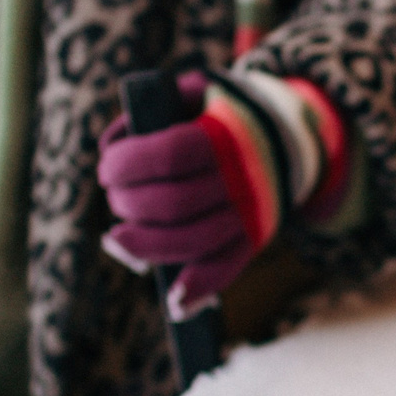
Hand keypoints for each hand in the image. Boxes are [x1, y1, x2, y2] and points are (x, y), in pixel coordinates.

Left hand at [97, 74, 254, 318]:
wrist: (289, 132)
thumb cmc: (221, 111)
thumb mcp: (191, 91)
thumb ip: (149, 111)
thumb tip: (109, 147)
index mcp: (225, 134)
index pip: (168, 156)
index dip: (127, 164)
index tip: (106, 168)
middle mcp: (242, 177)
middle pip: (174, 204)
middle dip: (129, 204)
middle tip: (115, 196)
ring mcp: (250, 212)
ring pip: (192, 242)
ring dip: (144, 247)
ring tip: (115, 239)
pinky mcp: (255, 238)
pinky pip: (226, 269)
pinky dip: (198, 291)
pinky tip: (173, 304)